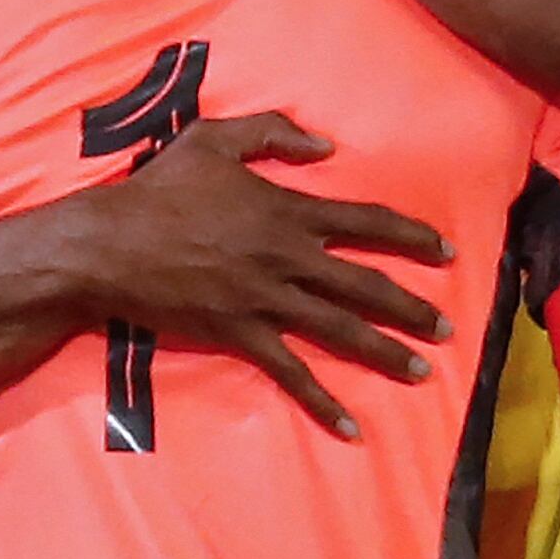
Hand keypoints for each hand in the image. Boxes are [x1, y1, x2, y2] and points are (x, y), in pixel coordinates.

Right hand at [75, 112, 455, 438]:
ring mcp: (266, 300)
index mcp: (288, 210)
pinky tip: (351, 426)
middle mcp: (288, 257)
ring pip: (341, 330)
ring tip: (422, 370)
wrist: (111, 244)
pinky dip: (322, 401)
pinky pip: (291, 372)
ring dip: (386, 352)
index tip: (446, 250)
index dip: (410, 236)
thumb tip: (326, 144)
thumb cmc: (160, 186)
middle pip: (365, 284)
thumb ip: (273, 132)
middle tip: (448, 325)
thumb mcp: (214, 139)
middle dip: (412, 306)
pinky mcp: (241, 334)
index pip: (365, 222)